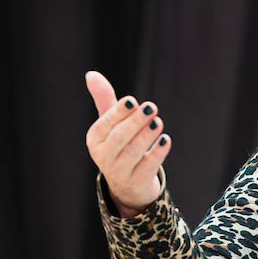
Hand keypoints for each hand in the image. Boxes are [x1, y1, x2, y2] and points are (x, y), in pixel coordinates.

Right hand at [84, 70, 171, 217]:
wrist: (129, 184)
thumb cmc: (120, 145)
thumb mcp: (111, 123)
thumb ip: (104, 99)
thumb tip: (91, 74)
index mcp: (95, 139)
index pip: (105, 124)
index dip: (119, 113)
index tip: (133, 101)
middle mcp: (104, 157)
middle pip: (119, 138)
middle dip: (135, 122)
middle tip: (151, 107)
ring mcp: (119, 173)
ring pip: (133, 153)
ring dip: (147, 136)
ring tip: (158, 122)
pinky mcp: (136, 184)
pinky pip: (147, 168)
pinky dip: (157, 153)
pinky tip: (165, 140)